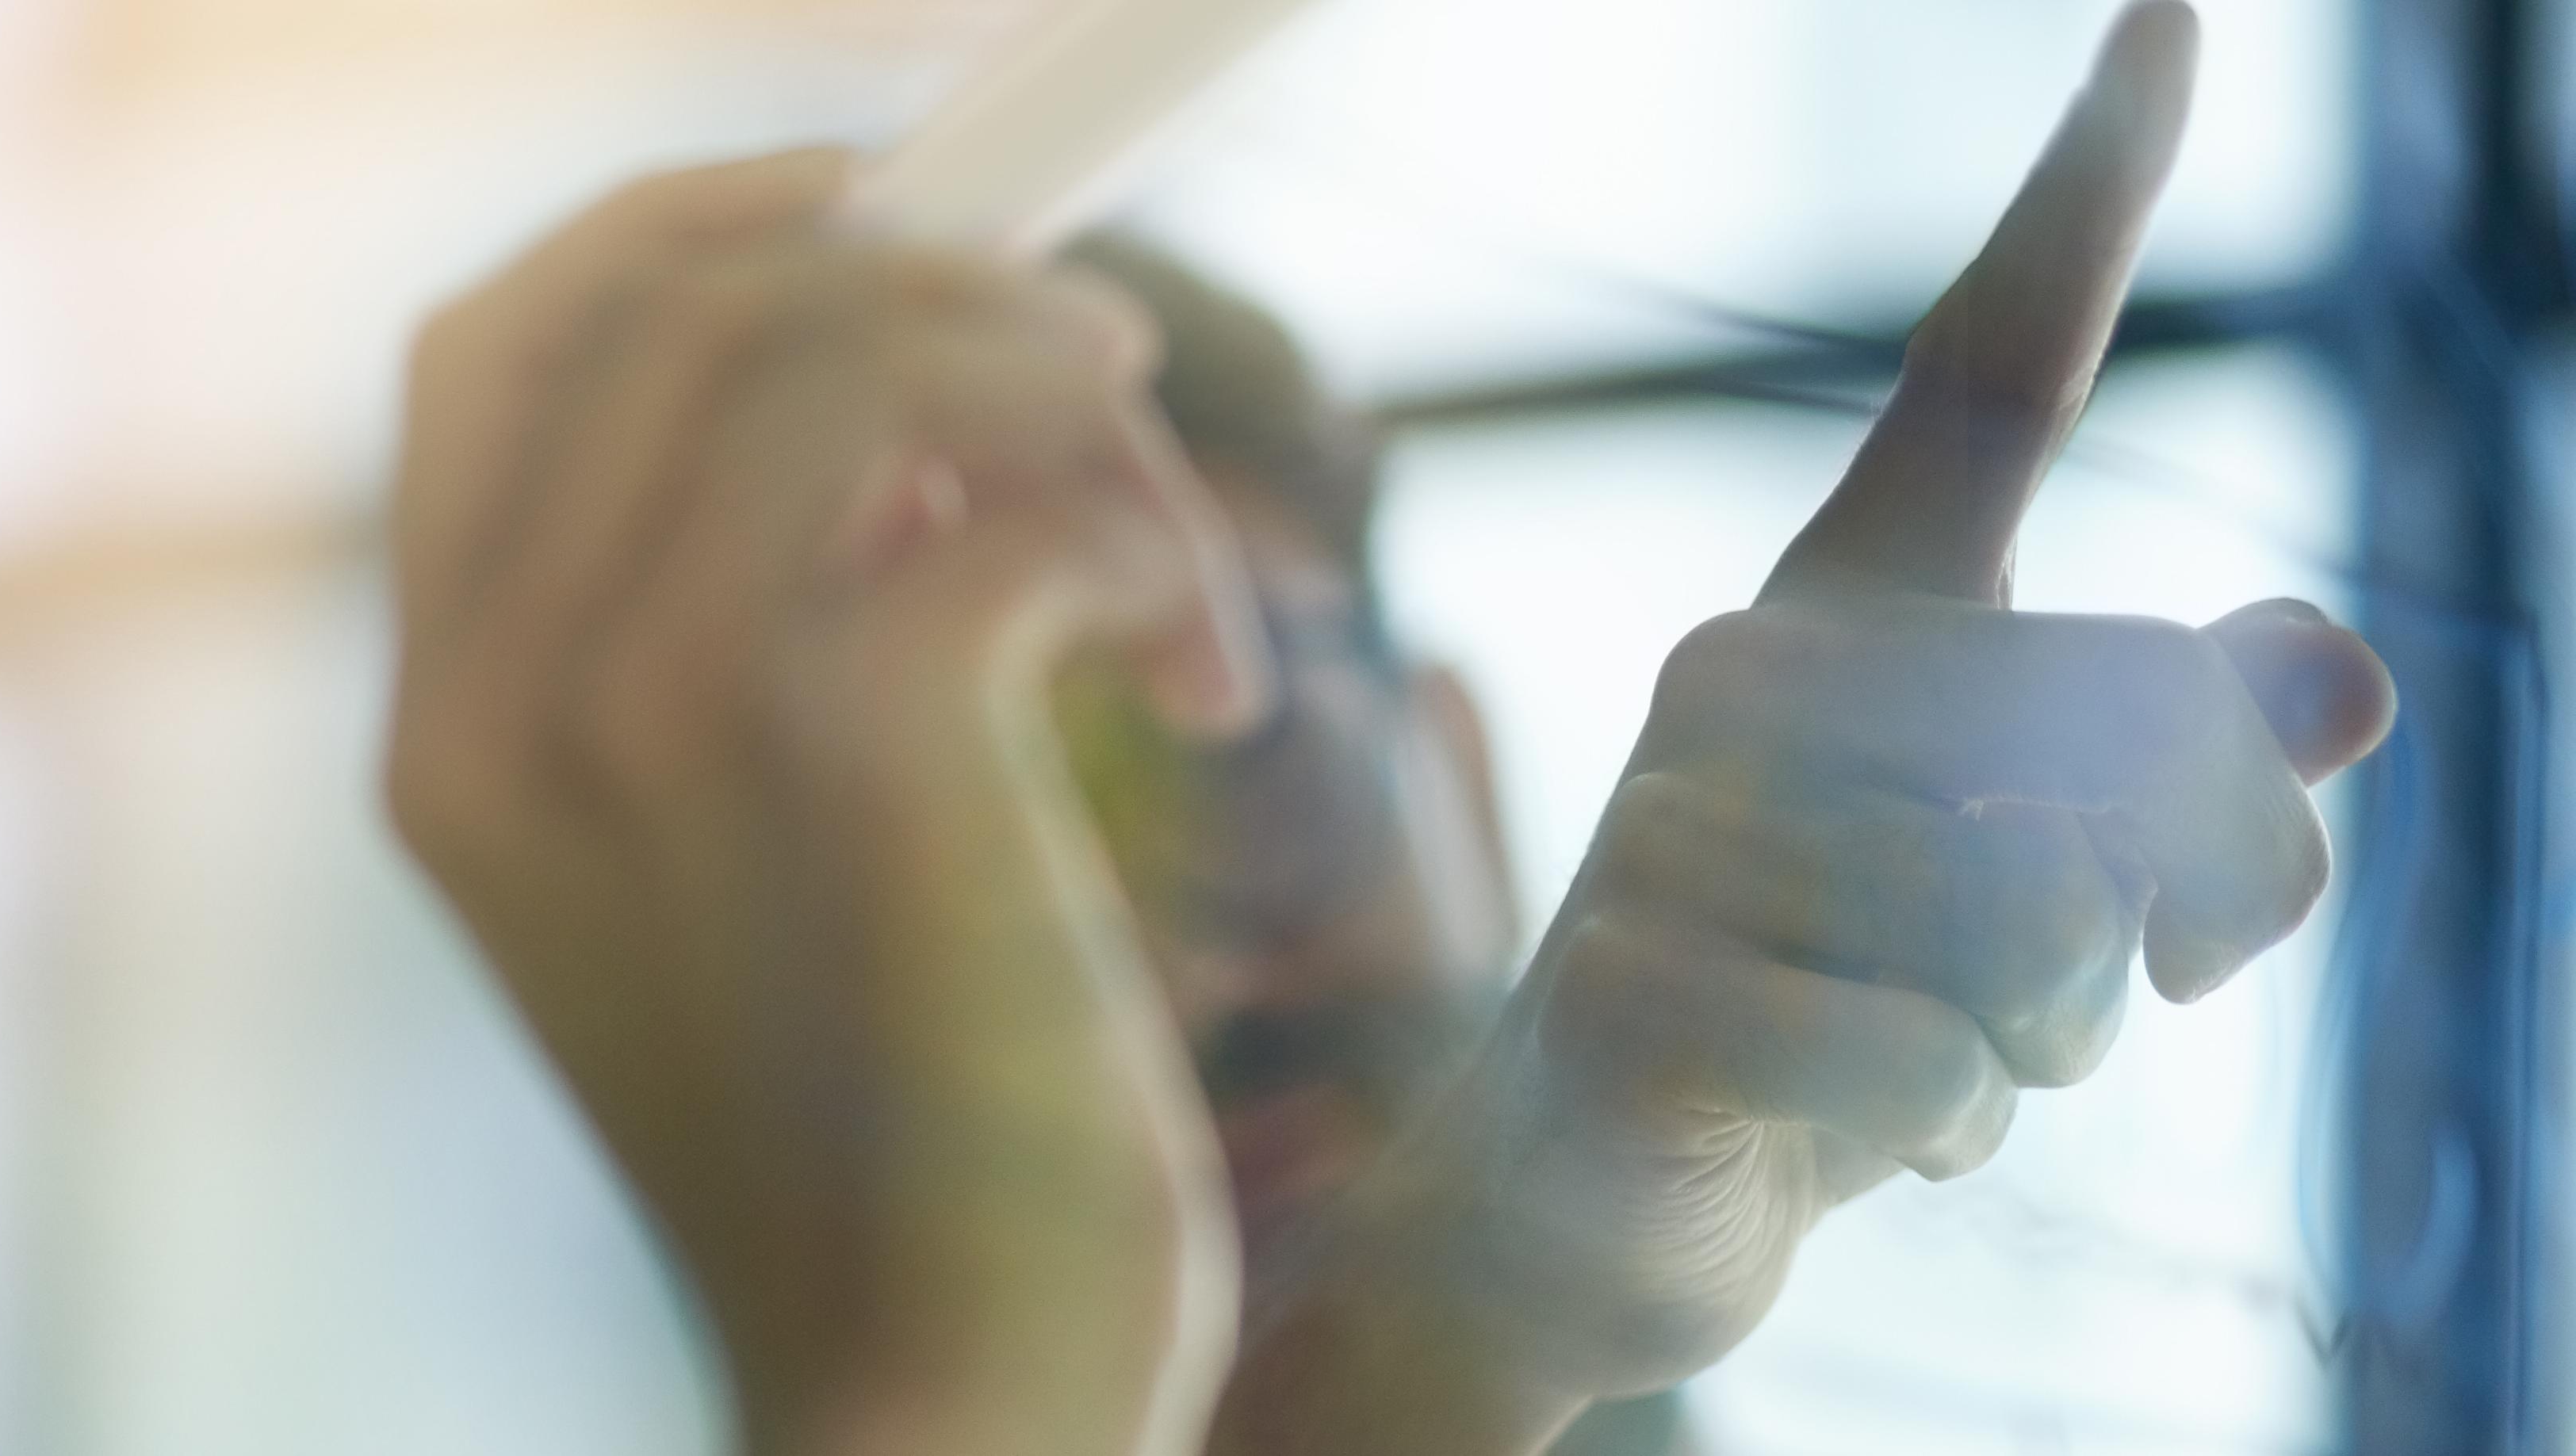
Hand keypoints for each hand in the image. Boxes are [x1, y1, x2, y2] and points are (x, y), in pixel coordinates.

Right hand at [382, 149, 1268, 1455]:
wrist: (930, 1391)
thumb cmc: (873, 1144)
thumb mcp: (725, 869)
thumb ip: (718, 639)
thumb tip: (881, 405)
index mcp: (440, 733)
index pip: (483, 349)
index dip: (673, 227)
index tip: (861, 202)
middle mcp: (500, 704)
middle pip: (678, 306)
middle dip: (919, 278)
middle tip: (1098, 367)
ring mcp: (650, 717)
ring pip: (847, 357)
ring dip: (1063, 406)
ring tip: (1171, 558)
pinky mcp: (848, 748)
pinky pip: (1012, 499)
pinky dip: (1156, 546)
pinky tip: (1210, 679)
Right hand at [1216, 6, 2399, 1447]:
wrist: (1573, 1210)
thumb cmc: (1831, 1018)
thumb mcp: (2051, 901)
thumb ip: (2201, 784)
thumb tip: (2333, 669)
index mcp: (1854, 609)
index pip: (1999, 364)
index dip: (2094, 184)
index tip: (2173, 7)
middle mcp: (1749, 667)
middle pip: (2133, 736)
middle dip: (2157, 919)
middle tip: (2018, 997)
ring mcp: (1675, 821)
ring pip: (2048, 925)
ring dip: (2035, 1049)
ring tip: (1901, 1057)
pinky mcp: (1635, 985)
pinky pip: (1933, 1063)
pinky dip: (1922, 1133)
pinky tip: (1817, 1127)